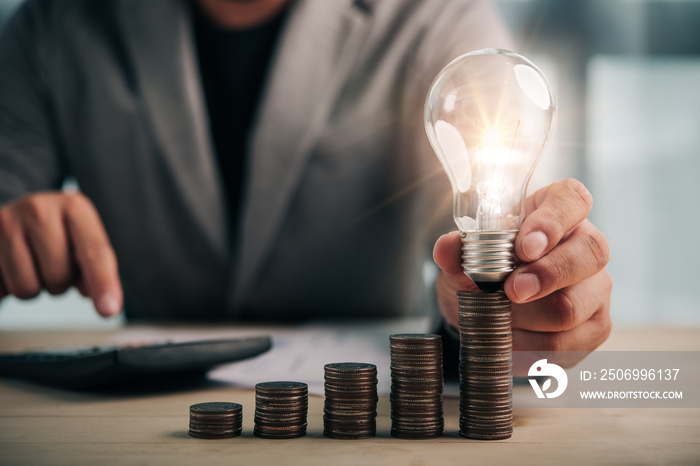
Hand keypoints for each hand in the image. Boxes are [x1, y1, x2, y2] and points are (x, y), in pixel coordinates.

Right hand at [0, 191, 122, 316]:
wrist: (13, 217)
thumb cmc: (54, 233)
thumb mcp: (81, 240)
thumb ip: (95, 269)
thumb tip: (104, 300)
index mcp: (74, 207)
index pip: (94, 252)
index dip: (103, 283)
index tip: (109, 310)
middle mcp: (39, 208)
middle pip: (59, 277)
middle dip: (59, 282)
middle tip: (51, 264)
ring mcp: (5, 223)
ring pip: (27, 288)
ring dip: (32, 287)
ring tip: (30, 264)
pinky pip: (2, 290)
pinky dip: (7, 288)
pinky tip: (9, 267)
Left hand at [433, 179, 611, 353]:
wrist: (489, 313)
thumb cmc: (485, 272)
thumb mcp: (465, 259)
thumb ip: (458, 252)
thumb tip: (447, 247)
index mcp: (556, 211)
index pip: (572, 199)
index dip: (553, 221)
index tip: (524, 247)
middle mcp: (586, 244)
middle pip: (591, 252)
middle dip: (546, 275)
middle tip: (510, 291)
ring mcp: (596, 286)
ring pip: (573, 304)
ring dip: (526, 318)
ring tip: (497, 317)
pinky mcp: (596, 325)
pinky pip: (568, 341)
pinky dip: (530, 345)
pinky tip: (510, 339)